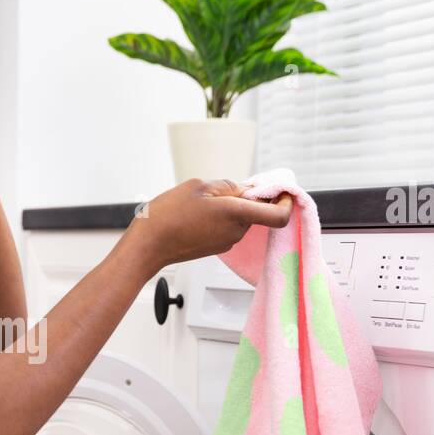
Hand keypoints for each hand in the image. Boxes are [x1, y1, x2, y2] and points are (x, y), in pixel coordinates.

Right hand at [131, 178, 292, 271]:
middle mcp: (237, 232)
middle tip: (220, 190)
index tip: (282, 192)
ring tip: (201, 203)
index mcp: (236, 214)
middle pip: (256, 211)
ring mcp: (227, 243)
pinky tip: (196, 215)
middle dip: (246, 197)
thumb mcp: (198, 186)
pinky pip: (227, 228)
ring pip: (240, 218)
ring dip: (229, 207)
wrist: (147, 246)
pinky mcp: (217, 248)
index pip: (278, 215)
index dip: (286, 202)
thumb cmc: (168, 216)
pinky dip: (219, 218)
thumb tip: (242, 190)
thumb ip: (227, 186)